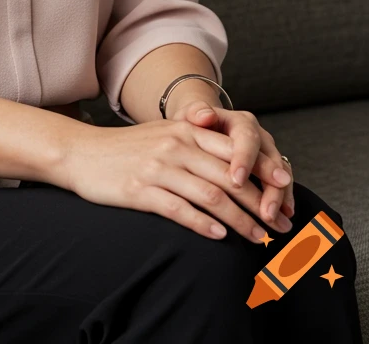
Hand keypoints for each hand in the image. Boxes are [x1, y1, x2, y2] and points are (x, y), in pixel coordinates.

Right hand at [50, 117, 294, 245]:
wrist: (81, 152)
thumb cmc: (126, 148)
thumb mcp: (164, 134)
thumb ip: (197, 142)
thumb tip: (237, 164)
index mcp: (184, 130)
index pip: (234, 152)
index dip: (263, 174)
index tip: (286, 195)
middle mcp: (175, 145)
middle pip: (229, 177)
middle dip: (261, 204)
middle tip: (281, 226)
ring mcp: (157, 168)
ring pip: (211, 196)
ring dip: (240, 221)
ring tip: (259, 238)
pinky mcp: (141, 190)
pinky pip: (179, 210)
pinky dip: (203, 225)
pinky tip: (219, 238)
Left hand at [169, 99, 293, 227]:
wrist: (203, 126)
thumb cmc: (194, 125)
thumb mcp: (190, 116)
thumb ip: (196, 113)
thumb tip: (205, 115)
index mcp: (240, 122)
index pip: (246, 138)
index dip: (244, 159)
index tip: (236, 181)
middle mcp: (259, 136)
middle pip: (270, 160)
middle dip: (270, 187)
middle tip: (265, 212)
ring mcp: (267, 153)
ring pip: (280, 174)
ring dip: (278, 198)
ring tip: (272, 219)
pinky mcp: (271, 169)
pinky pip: (282, 184)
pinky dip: (283, 200)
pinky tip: (282, 216)